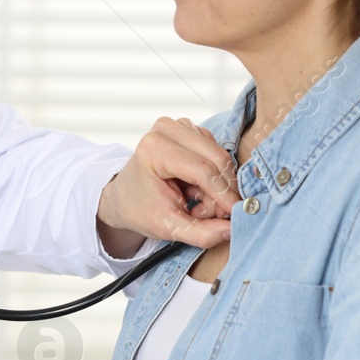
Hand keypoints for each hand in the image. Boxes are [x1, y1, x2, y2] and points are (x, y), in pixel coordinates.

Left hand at [98, 116, 238, 252]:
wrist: (124, 197)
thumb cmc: (140, 209)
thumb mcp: (168, 228)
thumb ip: (201, 233)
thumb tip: (233, 230)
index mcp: (153, 149)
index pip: (204, 170)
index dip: (224, 195)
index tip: (236, 215)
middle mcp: (166, 129)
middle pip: (217, 160)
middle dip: (221, 192)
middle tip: (211, 215)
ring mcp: (179, 126)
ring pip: (220, 157)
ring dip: (217, 187)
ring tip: (196, 204)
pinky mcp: (190, 129)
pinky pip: (216, 154)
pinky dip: (213, 177)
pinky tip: (196, 190)